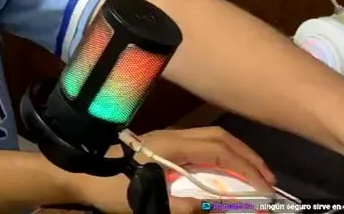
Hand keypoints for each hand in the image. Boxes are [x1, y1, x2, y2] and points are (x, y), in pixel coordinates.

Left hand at [70, 127, 275, 213]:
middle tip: (268, 180)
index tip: (264, 187)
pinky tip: (227, 173)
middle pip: (218, 138)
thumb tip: (213, 207)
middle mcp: (170, 136)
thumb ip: (181, 206)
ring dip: (235, 155)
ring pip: (210, 138)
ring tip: (254, 176)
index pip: (217, 149)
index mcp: (168, 146)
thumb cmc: (106, 188)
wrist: (75, 172)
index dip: (244, 166)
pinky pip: (199, 145)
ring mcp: (166, 138)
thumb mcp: (145, 202)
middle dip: (247, 157)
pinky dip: (220, 156)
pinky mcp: (161, 145)